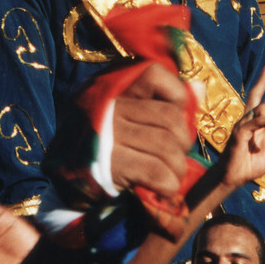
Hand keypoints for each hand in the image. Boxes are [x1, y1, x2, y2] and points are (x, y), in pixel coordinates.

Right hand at [112, 63, 194, 196]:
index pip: (154, 74)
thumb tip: (199, 88)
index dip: (177, 96)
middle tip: (175, 157)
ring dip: (176, 168)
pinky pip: (157, 171)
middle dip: (182, 142)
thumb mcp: (125, 116)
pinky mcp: (110, 164)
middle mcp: (108, 106)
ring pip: (167, 146)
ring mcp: (107, 134)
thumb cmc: (102, 148)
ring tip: (170, 176)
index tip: (176, 122)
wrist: (65, 186)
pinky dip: (167, 184)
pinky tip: (161, 189)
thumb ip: (161, 100)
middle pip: (169, 117)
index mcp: (109, 88)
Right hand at [218, 65, 264, 189]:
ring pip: (259, 109)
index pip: (264, 106)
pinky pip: (259, 124)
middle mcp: (248, 122)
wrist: (235, 178)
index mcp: (256, 126)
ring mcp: (243, 126)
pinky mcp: (240, 133)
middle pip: (256, 98)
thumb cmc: (250, 165)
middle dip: (263, 82)